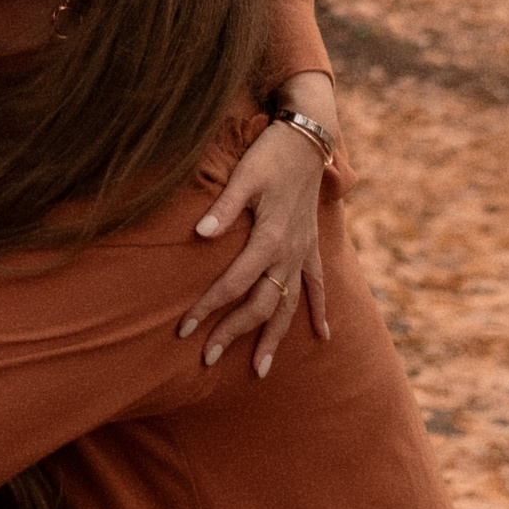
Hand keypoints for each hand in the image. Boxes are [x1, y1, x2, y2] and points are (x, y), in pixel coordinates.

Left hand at [181, 88, 335, 377]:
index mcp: (268, 238)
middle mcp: (289, 253)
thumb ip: (223, 207)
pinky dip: (319, 311)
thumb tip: (199, 233)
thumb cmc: (271, 155)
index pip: (233, 284)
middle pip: (261, 305)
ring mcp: (303, 253)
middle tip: (207, 358)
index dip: (208, 307)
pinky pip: (318, 286)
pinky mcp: (311, 246)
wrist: (310, 137)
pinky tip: (323, 336)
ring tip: (258, 371)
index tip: (185, 329)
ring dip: (274, 338)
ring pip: (289, 306)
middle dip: (234, 333)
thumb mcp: (245, 175)